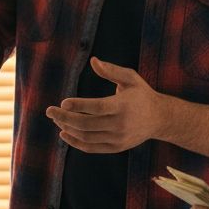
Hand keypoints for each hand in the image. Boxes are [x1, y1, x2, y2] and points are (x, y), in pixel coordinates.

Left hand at [46, 58, 164, 152]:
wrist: (159, 118)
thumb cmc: (141, 94)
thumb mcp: (130, 78)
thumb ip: (111, 70)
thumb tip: (93, 60)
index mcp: (123, 106)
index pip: (97, 107)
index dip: (79, 105)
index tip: (63, 102)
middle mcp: (121, 124)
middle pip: (87, 124)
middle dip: (65, 118)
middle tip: (50, 111)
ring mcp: (118, 138)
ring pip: (87, 137)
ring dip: (68, 129)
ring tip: (56, 119)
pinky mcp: (116, 147)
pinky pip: (91, 148)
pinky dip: (75, 142)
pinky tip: (64, 133)